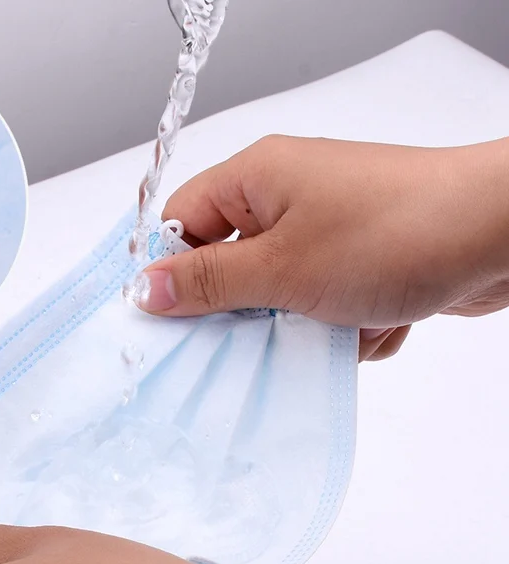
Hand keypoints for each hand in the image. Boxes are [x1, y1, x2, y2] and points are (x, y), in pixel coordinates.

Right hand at [136, 135, 508, 360]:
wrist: (501, 234)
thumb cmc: (391, 235)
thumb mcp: (282, 269)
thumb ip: (208, 283)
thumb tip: (144, 290)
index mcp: (256, 179)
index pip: (181, 224)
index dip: (170, 273)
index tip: (169, 322)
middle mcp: (286, 197)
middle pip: (229, 266)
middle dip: (248, 310)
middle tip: (261, 331)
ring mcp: (326, 229)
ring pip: (277, 296)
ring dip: (301, 324)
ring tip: (335, 324)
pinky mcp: (357, 259)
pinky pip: (320, 304)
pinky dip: (340, 325)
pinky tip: (371, 322)